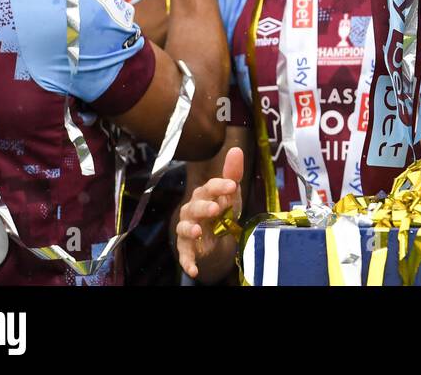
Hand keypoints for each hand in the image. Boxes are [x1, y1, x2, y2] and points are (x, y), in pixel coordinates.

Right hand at [176, 146, 242, 280]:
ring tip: (198, 231)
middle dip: (204, 207)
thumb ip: (233, 174)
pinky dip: (188, 262)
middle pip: (194, 206)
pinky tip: (194, 270)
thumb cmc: (221, 210)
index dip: (220, 186)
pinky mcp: (187, 248)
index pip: (210, 187)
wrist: (216, 236)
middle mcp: (192, 210)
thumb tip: (236, 150)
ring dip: (190, 229)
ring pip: (184, 227)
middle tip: (216, 209)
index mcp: (204, 195)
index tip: (233, 185)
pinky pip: (185, 255)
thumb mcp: (231, 194)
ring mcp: (188, 229)